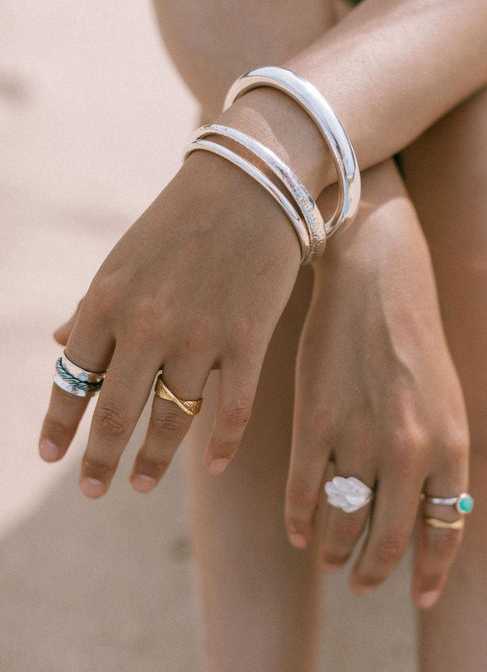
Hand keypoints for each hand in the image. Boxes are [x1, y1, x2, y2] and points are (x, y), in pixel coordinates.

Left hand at [39, 148, 302, 496]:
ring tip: (138, 484)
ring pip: (172, 421)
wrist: (251, 182)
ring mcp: (200, 336)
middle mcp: (146, 324)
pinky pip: (233, 410)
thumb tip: (60, 347)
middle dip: (98, 460)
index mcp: (106, 300)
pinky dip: (222, 444)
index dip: (59, 423)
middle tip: (91, 489)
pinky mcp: (247, 339)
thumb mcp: (122, 260)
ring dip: (152, 462)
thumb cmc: (180, 222)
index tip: (51, 455)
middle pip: (115, 413)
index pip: (72, 378)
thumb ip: (92, 308)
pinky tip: (214, 466)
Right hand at [284, 159, 469, 607]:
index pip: (445, 531)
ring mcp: (359, 439)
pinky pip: (302, 493)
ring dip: (334, 550)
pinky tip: (295, 531)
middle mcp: (410, 452)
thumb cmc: (413, 341)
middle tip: (362, 583)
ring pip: (341, 521)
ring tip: (328, 557)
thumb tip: (427, 515)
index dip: (430, 571)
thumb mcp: (445, 401)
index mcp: (450, 446)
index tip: (418, 597)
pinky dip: (297, 521)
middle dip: (374, 572)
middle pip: (388, 538)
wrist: (376, 281)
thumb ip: (440, 460)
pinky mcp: (313, 423)